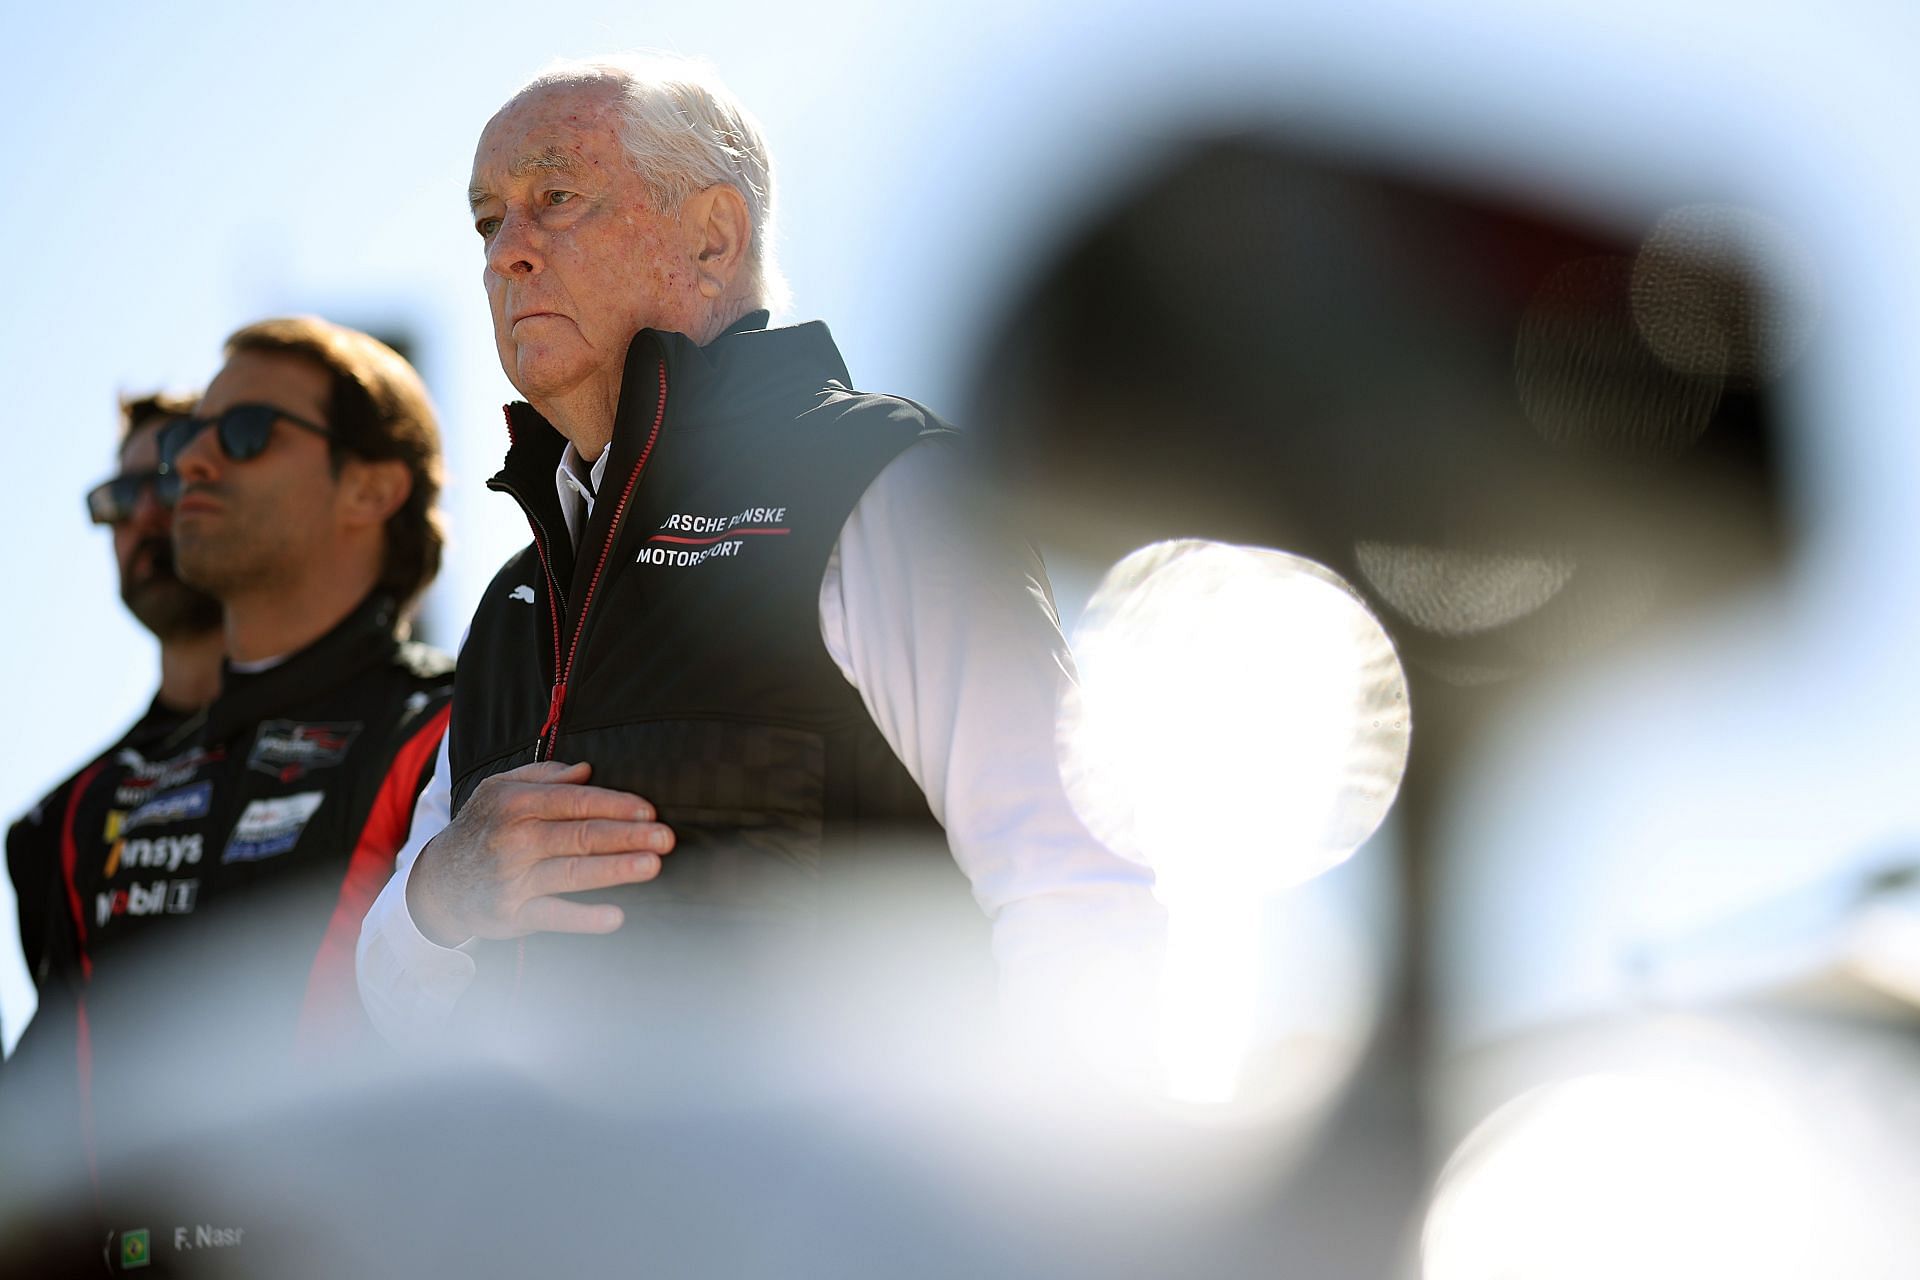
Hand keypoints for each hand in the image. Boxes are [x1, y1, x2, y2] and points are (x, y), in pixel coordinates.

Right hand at [406, 760, 674, 946]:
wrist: (436, 883)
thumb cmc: (481, 829)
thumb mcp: (498, 791)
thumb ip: (543, 776)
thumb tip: (586, 770)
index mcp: (515, 803)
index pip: (576, 802)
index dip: (615, 805)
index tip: (649, 811)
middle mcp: (514, 838)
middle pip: (580, 835)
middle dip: (627, 836)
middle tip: (666, 837)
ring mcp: (513, 879)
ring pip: (572, 872)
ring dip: (615, 869)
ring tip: (652, 865)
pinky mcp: (512, 915)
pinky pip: (553, 916)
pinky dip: (584, 918)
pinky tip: (615, 917)